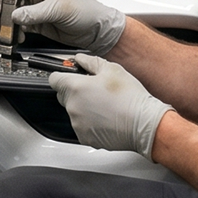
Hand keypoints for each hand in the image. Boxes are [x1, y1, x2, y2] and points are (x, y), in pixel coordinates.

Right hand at [0, 0, 126, 53]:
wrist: (98, 30)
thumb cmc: (87, 11)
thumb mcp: (59, 9)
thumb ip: (35, 13)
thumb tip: (16, 15)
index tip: (0, 6)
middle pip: (11, 0)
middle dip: (2, 11)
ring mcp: (37, 10)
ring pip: (14, 15)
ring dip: (7, 24)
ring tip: (4, 31)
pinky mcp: (39, 24)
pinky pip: (21, 27)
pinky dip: (16, 32)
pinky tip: (18, 36)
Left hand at [48, 54, 170, 157]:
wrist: (144, 124)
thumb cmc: (130, 97)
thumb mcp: (112, 69)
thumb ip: (90, 62)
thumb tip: (79, 59)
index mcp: (75, 87)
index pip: (54, 79)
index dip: (62, 76)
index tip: (71, 77)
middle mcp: (72, 106)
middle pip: (63, 96)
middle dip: (75, 92)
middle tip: (96, 90)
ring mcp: (77, 123)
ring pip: (74, 112)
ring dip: (83, 108)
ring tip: (105, 106)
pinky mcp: (84, 137)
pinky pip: (82, 126)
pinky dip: (90, 123)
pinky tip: (106, 118)